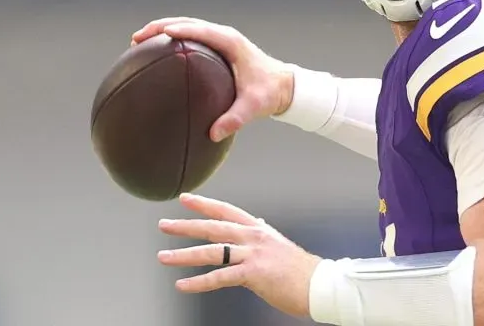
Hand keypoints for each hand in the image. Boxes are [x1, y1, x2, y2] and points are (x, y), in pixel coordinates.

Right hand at [131, 17, 293, 140]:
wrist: (284, 86)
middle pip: (188, 23)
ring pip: (187, 27)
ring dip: (162, 30)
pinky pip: (191, 37)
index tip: (162, 34)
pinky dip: (172, 40)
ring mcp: (221, 39)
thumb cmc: (269, 94)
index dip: (182, 30)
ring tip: (137, 41)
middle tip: (136, 38)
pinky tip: (155, 54)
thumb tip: (213, 134)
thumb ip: (235, 119)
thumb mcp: (254, 107)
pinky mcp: (218, 46)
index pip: (202, 31)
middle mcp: (225, 36)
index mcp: (231, 43)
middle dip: (160, 27)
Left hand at [157, 193, 321, 318]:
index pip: (226, 211)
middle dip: (186, 225)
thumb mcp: (279, 244)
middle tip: (164, 224)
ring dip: (184, 254)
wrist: (318, 284)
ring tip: (164, 256)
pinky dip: (198, 282)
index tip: (185, 199)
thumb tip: (260, 223)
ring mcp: (253, 254)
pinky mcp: (253, 273)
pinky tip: (183, 285)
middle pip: (213, 227)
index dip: (204, 204)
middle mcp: (254, 237)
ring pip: (212, 251)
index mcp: (259, 229)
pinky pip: (219, 277)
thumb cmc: (300, 269)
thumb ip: (265, 234)